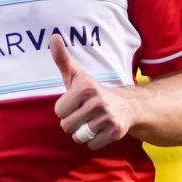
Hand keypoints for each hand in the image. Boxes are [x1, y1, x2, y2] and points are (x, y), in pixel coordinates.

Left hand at [52, 37, 132, 151]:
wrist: (128, 105)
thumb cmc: (93, 92)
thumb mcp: (77, 75)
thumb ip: (62, 59)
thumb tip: (53, 36)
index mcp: (85, 87)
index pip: (59, 111)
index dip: (66, 110)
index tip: (77, 103)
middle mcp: (97, 100)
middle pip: (66, 126)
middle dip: (74, 123)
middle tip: (85, 114)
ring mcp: (108, 116)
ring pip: (79, 136)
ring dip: (83, 133)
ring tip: (93, 122)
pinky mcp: (116, 131)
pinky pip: (92, 145)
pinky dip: (95, 141)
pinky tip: (102, 130)